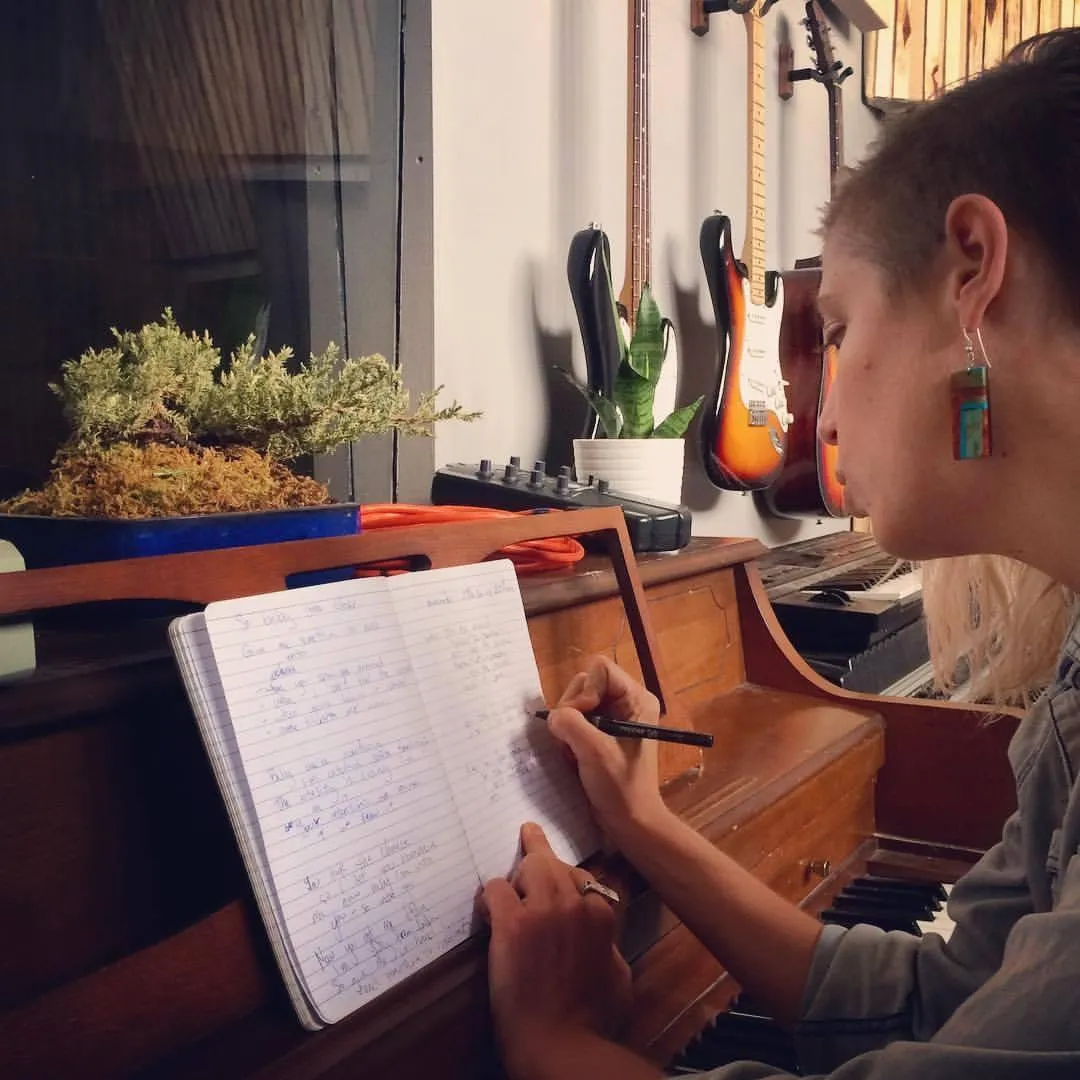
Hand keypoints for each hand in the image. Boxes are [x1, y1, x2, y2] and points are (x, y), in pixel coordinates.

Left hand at [480, 823, 631, 1072]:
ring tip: (507, 888)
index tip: (562, 881)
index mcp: (602, 914)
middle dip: (540, 861)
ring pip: (528, 865)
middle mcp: (574, 903)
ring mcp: (542, 911)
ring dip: (517, 876)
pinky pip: (495, 888)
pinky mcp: (511, 924)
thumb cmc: (595, 1020)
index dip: (570, 880)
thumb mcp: (618, 977)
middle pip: (554, 864)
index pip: (585, 877)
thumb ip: (608, 946)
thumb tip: (602, 939)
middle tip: (528, 840)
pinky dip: (489, 897)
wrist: (562, 1043)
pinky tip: (486, 910)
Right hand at [546, 656, 670, 845]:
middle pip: (584, 682)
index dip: (586, 691)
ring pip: (575, 702)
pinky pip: (573, 719)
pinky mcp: (600, 732)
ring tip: (574, 752)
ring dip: (567, 726)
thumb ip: (571, 724)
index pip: (600, 669)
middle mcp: (625, 702)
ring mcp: (612, 717)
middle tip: (574, 739)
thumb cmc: (620, 787)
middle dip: (573, 710)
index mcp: (636, 699)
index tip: (585, 719)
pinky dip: (567, 735)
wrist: (628, 821)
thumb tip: (552, 716)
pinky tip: (574, 756)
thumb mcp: (595, 752)